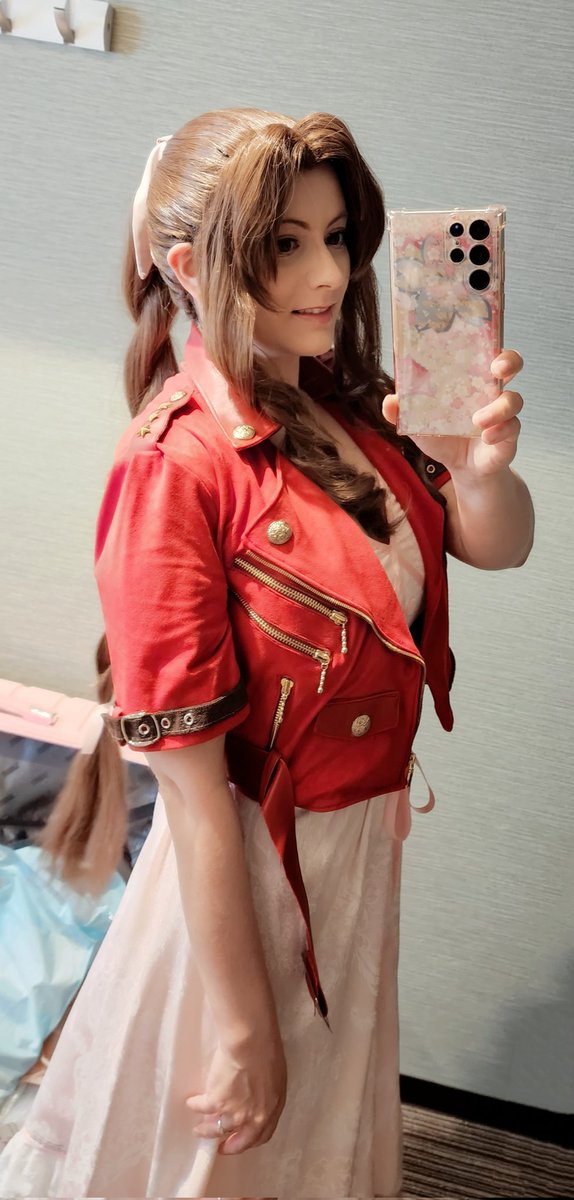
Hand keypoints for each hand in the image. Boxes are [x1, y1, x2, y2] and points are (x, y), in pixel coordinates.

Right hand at [186, 1035, 286, 1154]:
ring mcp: (235, 1112)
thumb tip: (256, 1095)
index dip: (250, 1140)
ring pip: (218, 1129)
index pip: (262, 1135)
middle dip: (231, 1146)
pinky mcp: (217, 1102)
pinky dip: (196, 1106)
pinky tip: (191, 1102)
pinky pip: (203, 1108)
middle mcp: (254, 1117)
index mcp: (272, 1109)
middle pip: (242, 1141)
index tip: (242, 1140)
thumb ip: (266, 1092)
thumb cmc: (267, 1049)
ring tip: (198, 1129)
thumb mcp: (274, 1076)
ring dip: (206, 1131)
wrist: (251, 1042)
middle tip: (221, 1148)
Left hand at [383, 350, 523, 478]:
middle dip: (509, 361)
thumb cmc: (445, 437)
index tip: (483, 338)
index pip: (484, 351)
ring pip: (514, 399)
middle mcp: (491, 391)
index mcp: (471, 380)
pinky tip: (487, 437)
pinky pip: (513, 426)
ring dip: (498, 408)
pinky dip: (500, 431)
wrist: (461, 468)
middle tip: (496, 369)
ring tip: (477, 421)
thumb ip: (404, 411)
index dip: (488, 341)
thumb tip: (389, 400)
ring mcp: (503, 412)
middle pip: (512, 364)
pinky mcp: (510, 433)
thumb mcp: (419, 424)